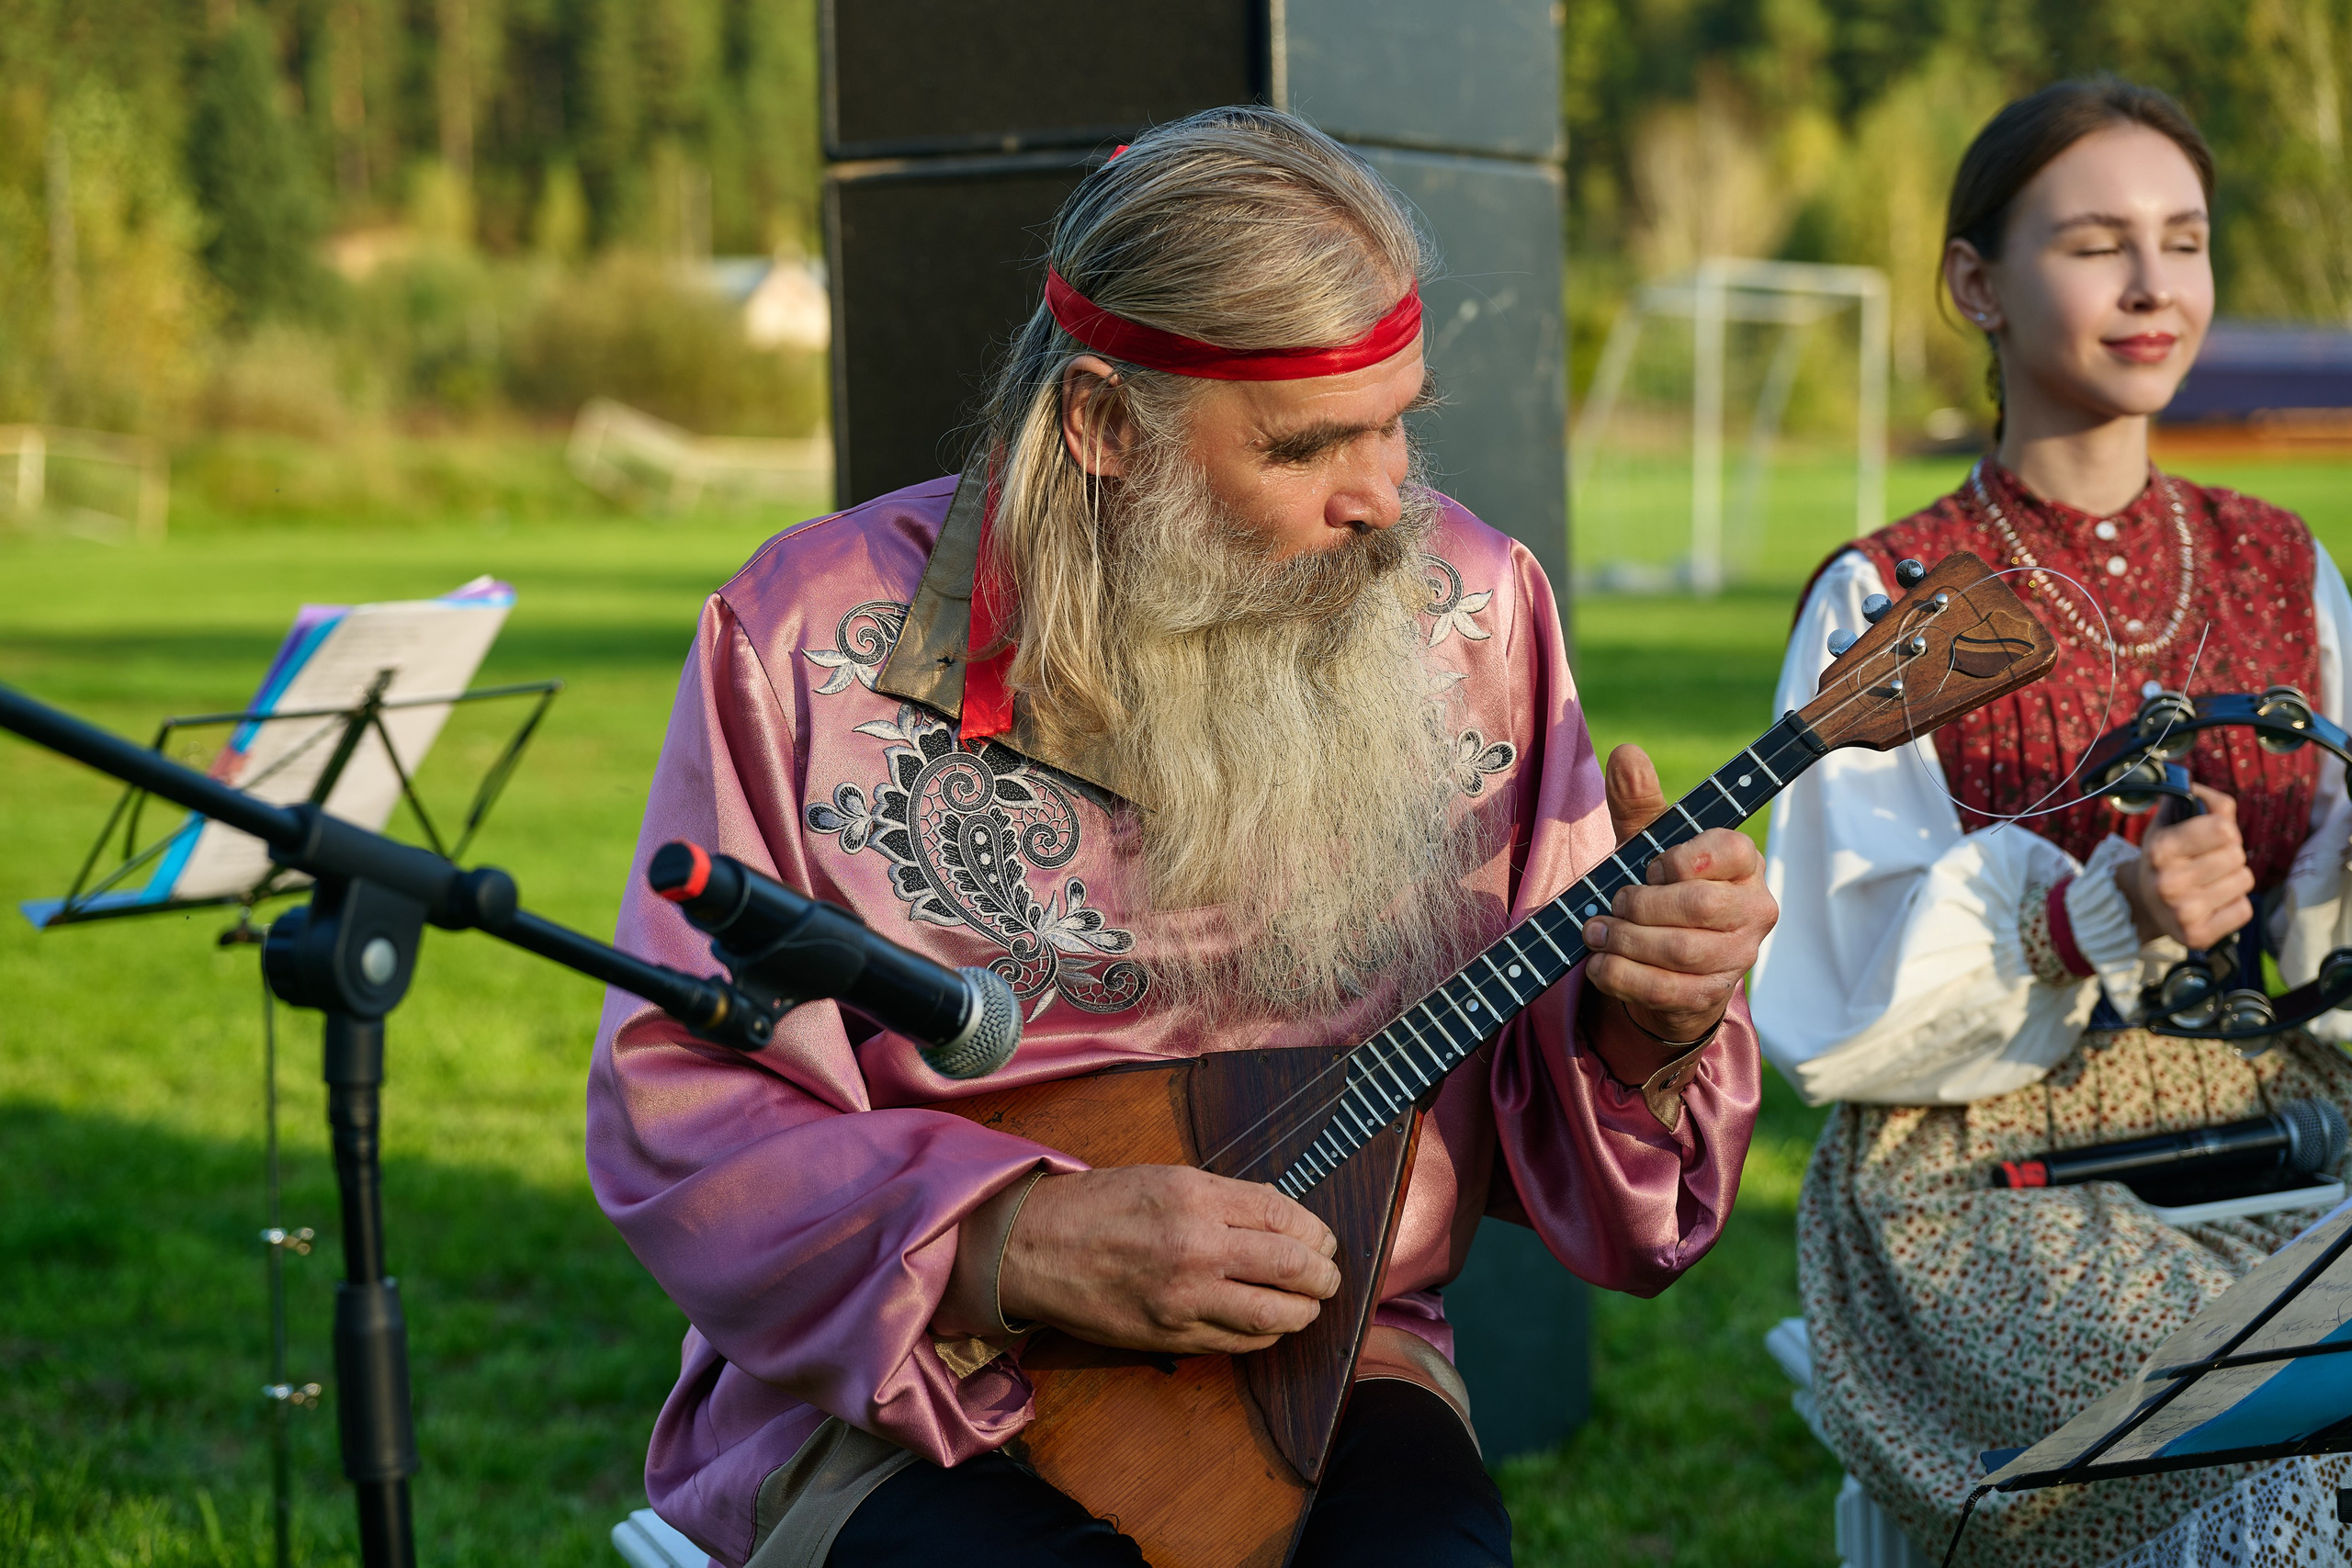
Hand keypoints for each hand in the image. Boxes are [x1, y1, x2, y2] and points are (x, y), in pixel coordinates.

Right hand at [997, 1165, 1341, 1354]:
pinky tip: (1267, 1324)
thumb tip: (1283, 1219)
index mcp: (1196, 1196)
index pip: (1286, 1218)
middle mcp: (1196, 1246)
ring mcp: (1184, 1298)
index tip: (1323, 1240)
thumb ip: (1226, 1198)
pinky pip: (1239, 1343)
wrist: (1035, 1247)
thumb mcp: (1166, 1178)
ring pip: (1275, 1315)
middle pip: (1292, 1267)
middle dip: (1323, 1275)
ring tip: (1307, 1305)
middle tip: (1328, 1276)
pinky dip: (1265, 1335)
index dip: (1317, 1233)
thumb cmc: (1099, 1206)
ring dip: (1304, 1312)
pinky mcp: (1171, 1336)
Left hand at [1581, 745, 1777, 1049]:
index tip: (1650, 865)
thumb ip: (1638, 802)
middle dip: (1641, 904)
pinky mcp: (1711, 995)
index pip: (1727, 850)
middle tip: (1612, 903)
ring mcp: (1738, 956)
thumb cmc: (1659, 888)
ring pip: (1681, 952)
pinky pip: (1666, 990)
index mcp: (1744, 862)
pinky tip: (1599, 963)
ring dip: (1625, 941)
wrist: (1662, 961)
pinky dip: (1622, 976)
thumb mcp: (1646, 843)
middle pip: (1699, 906)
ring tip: (1595, 930)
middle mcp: (1754, 909)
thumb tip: (1627, 753)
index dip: (1679, 859)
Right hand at [2117, 784, 2253, 948]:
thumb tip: (2204, 790)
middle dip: (2229, 856)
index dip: (2223, 830)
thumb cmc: (2167, 857)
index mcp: (2160, 848)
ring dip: (2233, 880)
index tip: (2209, 836)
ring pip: (2244, 881)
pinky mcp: (2197, 936)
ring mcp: (2182, 912)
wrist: (2142, 904)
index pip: (2223, 828)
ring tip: (2210, 883)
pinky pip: (2244, 910)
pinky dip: (2233, 906)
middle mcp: (2168, 882)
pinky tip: (2213, 905)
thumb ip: (2198, 800)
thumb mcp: (2171, 824)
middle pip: (2237, 855)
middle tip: (2208, 863)